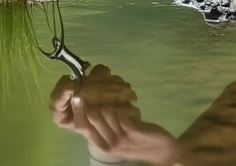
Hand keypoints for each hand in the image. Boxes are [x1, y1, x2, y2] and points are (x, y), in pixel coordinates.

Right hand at [49, 65, 181, 165]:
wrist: (160, 151)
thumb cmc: (135, 141)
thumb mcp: (114, 136)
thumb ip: (102, 124)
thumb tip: (89, 101)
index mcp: (100, 143)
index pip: (81, 126)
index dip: (76, 108)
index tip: (75, 91)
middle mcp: (107, 142)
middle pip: (91, 117)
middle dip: (92, 97)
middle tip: (95, 84)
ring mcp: (121, 138)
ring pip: (106, 111)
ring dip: (111, 99)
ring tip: (117, 95)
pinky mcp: (134, 131)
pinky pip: (122, 112)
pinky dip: (124, 104)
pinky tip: (130, 104)